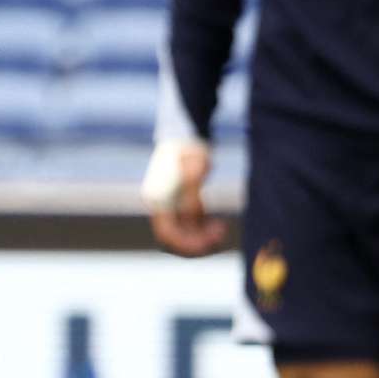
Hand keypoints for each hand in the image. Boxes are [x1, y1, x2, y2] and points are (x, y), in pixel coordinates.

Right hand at [146, 140, 225, 256]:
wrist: (188, 133)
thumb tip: (191, 221)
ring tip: (221, 229)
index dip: (188, 244)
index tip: (211, 240)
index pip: (167, 234)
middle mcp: (159, 206)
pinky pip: (188, 226)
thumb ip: (191, 197)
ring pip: (182, 234)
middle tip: (221, 235)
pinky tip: (217, 224)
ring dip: (201, 238)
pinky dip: (202, 230)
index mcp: (157, 199)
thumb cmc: (191, 150)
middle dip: (197, 243)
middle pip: (174, 239)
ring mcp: (168, 205)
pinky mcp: (177, 203)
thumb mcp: (195, 172)